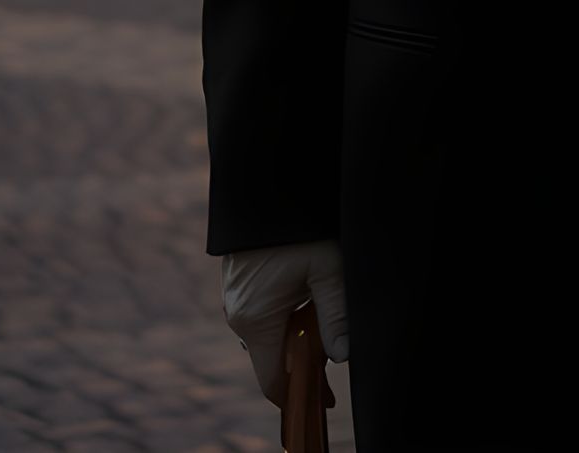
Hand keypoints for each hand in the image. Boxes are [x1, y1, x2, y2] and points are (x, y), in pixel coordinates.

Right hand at [221, 237, 348, 403]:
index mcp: (254, 320)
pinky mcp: (239, 281)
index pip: (272, 380)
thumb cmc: (295, 223)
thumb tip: (343, 356)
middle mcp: (237, 314)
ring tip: (325, 325)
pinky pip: (262, 312)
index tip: (325, 399)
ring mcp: (235, 297)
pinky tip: (307, 300)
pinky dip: (285, 316)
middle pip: (273, 356)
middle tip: (335, 360)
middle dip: (304, 362)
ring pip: (269, 332)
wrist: (262, 178)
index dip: (299, 394)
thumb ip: (335, 313)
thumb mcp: (325, 267)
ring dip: (296, 335)